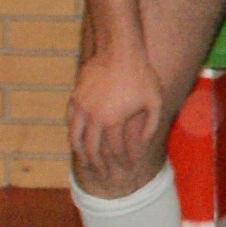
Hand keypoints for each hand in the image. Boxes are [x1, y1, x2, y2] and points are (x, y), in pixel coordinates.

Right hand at [68, 47, 167, 187]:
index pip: (116, 149)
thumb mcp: (155, 100)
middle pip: (93, 150)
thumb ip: (151, 125)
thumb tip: (142, 144)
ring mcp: (81, 108)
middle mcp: (93, 118)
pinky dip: (73, 135)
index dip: (122, 161)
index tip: (127, 170)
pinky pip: (70, 123)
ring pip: (76, 139)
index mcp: (113, 121)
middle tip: (104, 175)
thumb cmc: (141, 75)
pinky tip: (78, 141)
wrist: (119, 51)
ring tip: (87, 164)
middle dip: (100, 165)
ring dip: (81, 154)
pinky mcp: (74, 98)